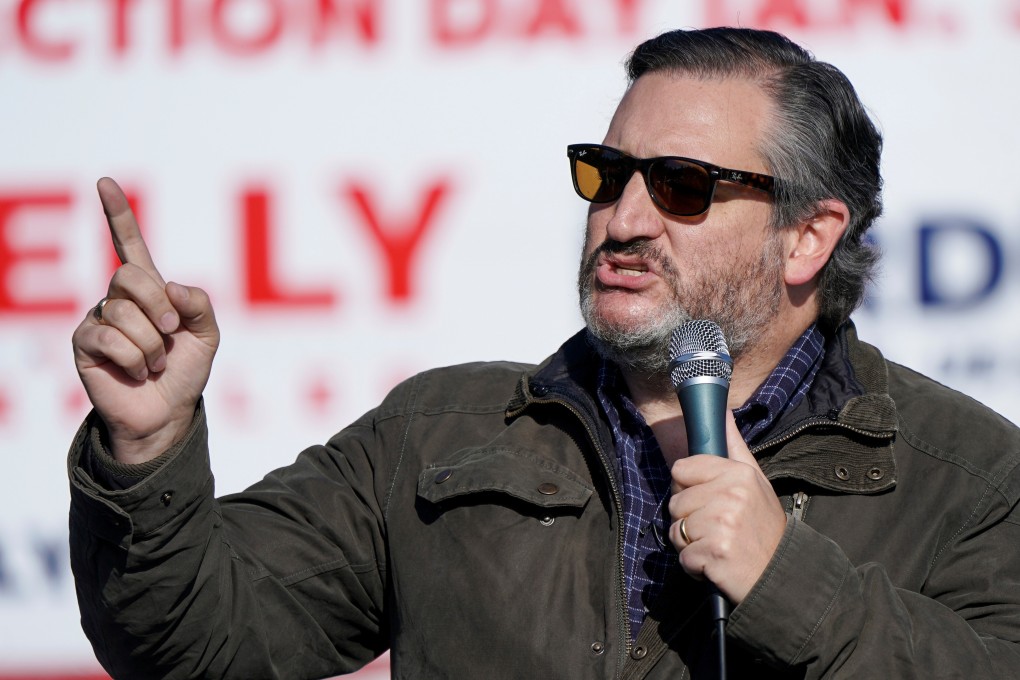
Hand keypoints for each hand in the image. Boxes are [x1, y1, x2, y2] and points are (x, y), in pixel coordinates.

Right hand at [71, 178, 219, 463]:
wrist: (167, 412)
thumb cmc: (185, 371)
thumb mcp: (207, 334)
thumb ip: (199, 304)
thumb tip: (169, 287)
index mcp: (149, 290)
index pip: (129, 245)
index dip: (118, 214)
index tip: (105, 182)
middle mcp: (118, 299)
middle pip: (131, 277)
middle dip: (158, 307)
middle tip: (171, 332)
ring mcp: (98, 319)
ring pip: (125, 314)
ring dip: (152, 345)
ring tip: (154, 363)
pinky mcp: (84, 344)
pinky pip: (111, 338)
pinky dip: (136, 360)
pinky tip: (137, 372)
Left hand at [668, 411, 786, 603]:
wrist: (782, 574)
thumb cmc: (763, 526)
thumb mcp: (755, 480)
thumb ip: (734, 446)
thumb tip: (722, 412)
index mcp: (737, 473)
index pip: (681, 469)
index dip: (688, 488)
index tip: (707, 500)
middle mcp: (730, 495)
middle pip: (675, 502)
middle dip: (689, 519)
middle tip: (716, 528)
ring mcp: (722, 524)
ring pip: (676, 530)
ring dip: (690, 544)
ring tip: (717, 545)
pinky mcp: (714, 553)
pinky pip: (683, 556)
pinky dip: (695, 565)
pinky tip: (716, 563)